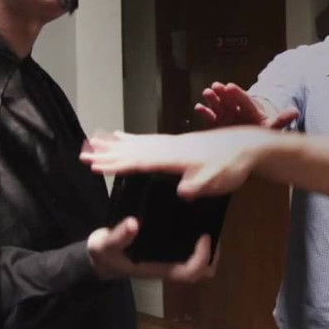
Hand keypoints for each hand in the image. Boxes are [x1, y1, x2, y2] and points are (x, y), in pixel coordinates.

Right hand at [81, 128, 265, 198]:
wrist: (244, 144)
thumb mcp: (217, 179)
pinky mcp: (175, 142)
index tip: (95, 167)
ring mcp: (170, 143)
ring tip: (95, 142)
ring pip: (135, 142)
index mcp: (173, 158)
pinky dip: (130, 138)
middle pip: (131, 149)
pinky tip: (123, 136)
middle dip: (107, 153)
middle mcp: (167, 147)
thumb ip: (199, 185)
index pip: (139, 162)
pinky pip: (146, 139)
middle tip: (84, 154)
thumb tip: (182, 192)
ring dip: (114, 144)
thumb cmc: (230, 165)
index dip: (117, 165)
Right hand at [87, 216, 215, 282]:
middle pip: (201, 270)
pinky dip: (195, 239)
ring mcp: (168, 259)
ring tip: (205, 220)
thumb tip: (133, 223)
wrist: (99, 258)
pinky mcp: (166, 251)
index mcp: (159, 268)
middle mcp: (168, 266)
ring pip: (198, 260)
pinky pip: (188, 249)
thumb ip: (119, 235)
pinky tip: (192, 217)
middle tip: (212, 227)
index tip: (205, 236)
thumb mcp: (106, 244)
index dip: (202, 257)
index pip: (190, 271)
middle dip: (211, 253)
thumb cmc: (105, 254)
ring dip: (206, 247)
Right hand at [195, 82, 297, 128]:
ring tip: (207, 92)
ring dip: (212, 98)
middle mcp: (236, 110)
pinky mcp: (216, 124)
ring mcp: (225, 116)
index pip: (244, 100)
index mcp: (250, 109)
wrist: (250, 144)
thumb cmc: (260, 134)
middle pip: (229, 100)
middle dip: (223, 93)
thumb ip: (280, 121)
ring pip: (218, 105)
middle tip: (217, 86)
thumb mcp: (271, 128)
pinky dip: (204, 112)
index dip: (238, 94)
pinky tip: (199, 107)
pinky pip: (209, 117)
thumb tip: (295, 112)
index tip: (231, 87)